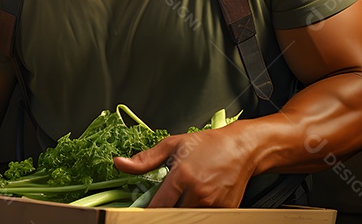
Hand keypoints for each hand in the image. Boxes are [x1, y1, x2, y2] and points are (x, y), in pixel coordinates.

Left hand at [113, 127, 251, 207]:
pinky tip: (198, 197)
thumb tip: (119, 163)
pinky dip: (197, 210)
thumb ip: (145, 159)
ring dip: (181, 209)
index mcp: (183, 176)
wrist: (241, 148)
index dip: (147, 211)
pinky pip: (203, 217)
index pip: (157, 207)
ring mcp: (213, 204)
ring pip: (187, 217)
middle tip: (168, 197)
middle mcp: (198, 193)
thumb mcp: (173, 145)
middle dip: (166, 208)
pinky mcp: (224, 211)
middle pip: (171, 215)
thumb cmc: (208, 144)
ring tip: (184, 194)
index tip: (141, 210)